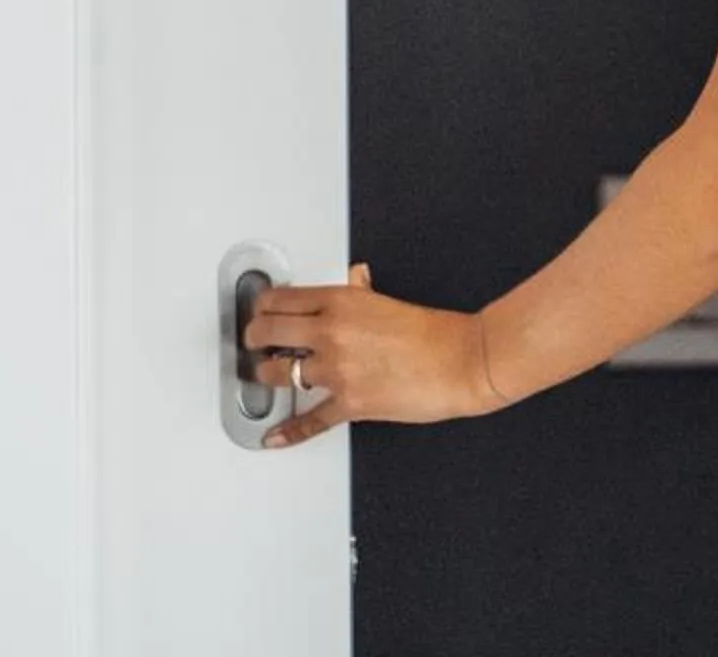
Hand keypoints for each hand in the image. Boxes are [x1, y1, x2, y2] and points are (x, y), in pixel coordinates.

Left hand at [243, 262, 498, 447]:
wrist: (463, 361)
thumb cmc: (435, 333)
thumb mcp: (390, 300)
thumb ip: (362, 291)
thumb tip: (354, 281)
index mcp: (341, 300)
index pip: (280, 299)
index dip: (262, 307)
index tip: (260, 312)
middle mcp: (332, 331)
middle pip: (266, 332)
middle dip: (254, 337)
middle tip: (254, 341)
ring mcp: (337, 370)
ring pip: (277, 373)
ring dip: (267, 375)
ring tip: (265, 374)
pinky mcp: (349, 403)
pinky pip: (309, 421)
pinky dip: (289, 432)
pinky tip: (275, 435)